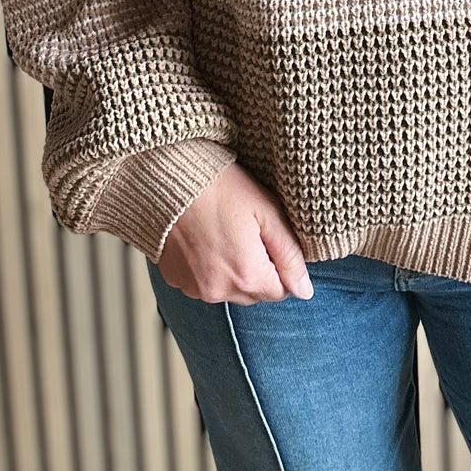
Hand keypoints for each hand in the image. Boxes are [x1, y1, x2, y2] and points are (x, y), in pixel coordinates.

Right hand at [158, 162, 313, 305]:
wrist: (166, 178)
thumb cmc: (219, 187)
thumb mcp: (266, 211)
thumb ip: (289, 254)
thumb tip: (304, 290)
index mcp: (246, 276)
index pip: (281, 291)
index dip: (280, 264)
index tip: (269, 236)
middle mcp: (218, 290)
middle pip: (254, 293)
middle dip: (257, 268)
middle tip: (248, 230)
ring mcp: (193, 288)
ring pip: (228, 290)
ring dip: (232, 271)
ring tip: (224, 231)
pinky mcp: (174, 280)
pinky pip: (202, 284)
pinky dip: (208, 268)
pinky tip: (205, 237)